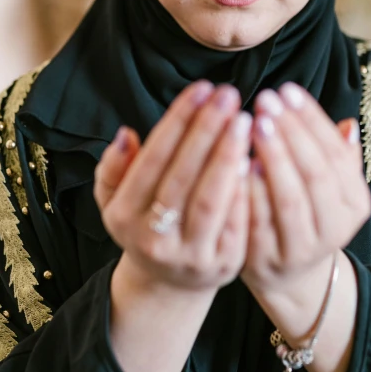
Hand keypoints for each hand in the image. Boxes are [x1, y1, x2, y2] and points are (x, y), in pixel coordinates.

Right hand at [93, 81, 251, 293]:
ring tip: (245, 120)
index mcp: (124, 215)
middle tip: (228, 95)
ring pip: (211, 200)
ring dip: (229, 156)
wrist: (170, 283)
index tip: (202, 88)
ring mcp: (190, 256)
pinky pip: (238, 223)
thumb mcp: (115, 200)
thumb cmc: (146, 223)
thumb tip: (125, 134)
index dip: (178, 121)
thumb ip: (113, 167)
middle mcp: (153, 239)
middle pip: (183, 176)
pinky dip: (246, 189)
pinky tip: (257, 157)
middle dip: (207, 131)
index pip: (153, 159)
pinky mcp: (224, 266)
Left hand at [241, 82, 370, 303]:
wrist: (287, 273)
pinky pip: (257, 223)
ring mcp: (301, 249)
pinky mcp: (268, 261)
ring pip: (289, 199)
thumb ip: (338, 157)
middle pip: (314, 175)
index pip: (335, 154)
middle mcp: (334, 229)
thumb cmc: (306, 212)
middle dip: (290, 133)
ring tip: (252, 124)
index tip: (288, 90)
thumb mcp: (329, 187)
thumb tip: (348, 124)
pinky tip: (236, 162)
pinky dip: (248, 192)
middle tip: (266, 99)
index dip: (311, 120)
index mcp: (355, 204)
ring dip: (271, 158)